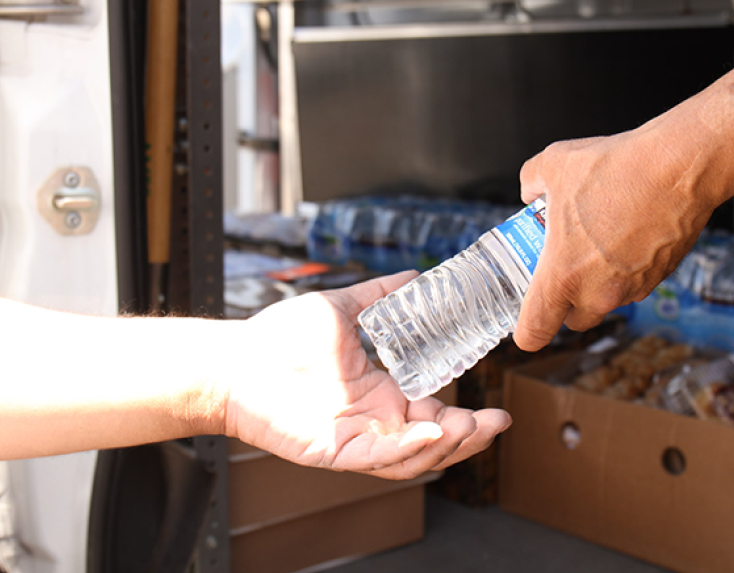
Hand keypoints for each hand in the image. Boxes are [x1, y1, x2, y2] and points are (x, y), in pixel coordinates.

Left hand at [224, 272, 511, 479]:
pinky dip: (405, 449)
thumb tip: (412, 275)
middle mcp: (373, 420)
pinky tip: (429, 431)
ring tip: (470, 427)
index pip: (433, 414)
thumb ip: (378, 295)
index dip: (464, 418)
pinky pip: (376, 458)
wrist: (236, 358)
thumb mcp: (343, 310)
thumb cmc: (281, 338)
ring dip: (444, 446)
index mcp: (380, 393)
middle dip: (468, 437)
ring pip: (410, 456)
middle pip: (431, 442)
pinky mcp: (333, 450)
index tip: (496, 410)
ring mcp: (355, 438)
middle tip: (497, 424)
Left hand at [514, 126, 719, 350]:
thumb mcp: (554, 164)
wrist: (679, 167)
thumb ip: (531, 181)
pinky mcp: (659, 277)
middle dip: (566, 303)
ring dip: (598, 283)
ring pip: (606, 301)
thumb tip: (531, 191)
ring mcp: (631, 288)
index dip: (527, 332)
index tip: (525, 322)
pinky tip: (626, 234)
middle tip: (562, 269)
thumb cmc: (617, 168)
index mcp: (562, 275)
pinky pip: (634, 284)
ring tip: (597, 242)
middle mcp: (597, 292)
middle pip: (574, 320)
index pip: (536, 330)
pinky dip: (626, 269)